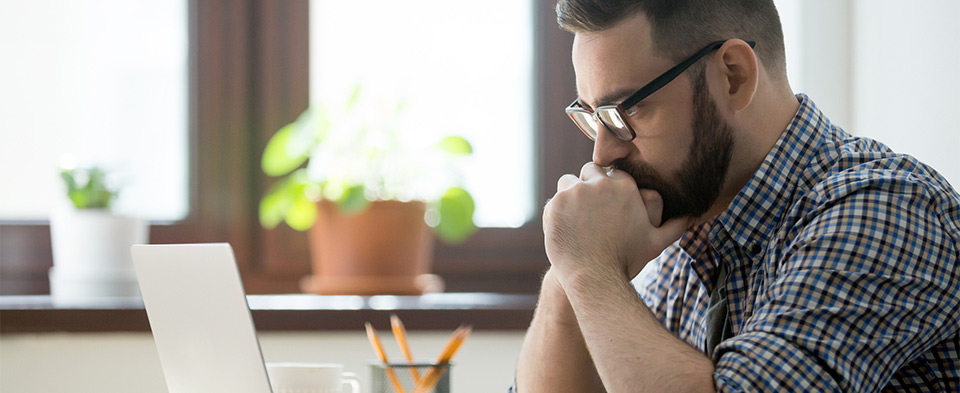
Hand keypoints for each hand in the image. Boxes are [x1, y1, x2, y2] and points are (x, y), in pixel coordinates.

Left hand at [543, 162, 691, 283]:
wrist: (594, 278)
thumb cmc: (626, 261)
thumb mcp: (655, 243)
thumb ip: (675, 226)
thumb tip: (693, 216)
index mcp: (624, 187)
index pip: (612, 174)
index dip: (608, 188)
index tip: (606, 205)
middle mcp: (599, 184)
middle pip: (590, 171)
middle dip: (589, 186)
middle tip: (590, 211)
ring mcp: (574, 192)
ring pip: (568, 182)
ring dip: (570, 196)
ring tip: (576, 219)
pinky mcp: (554, 204)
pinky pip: (553, 200)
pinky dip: (556, 212)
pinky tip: (565, 229)